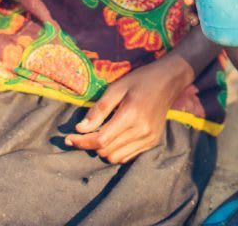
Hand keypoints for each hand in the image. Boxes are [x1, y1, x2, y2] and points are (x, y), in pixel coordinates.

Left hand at [67, 56, 191, 162]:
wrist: (169, 81)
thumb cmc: (141, 80)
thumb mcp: (117, 88)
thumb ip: (99, 109)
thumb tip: (80, 128)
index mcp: (131, 115)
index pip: (101, 139)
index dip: (81, 142)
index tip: (68, 138)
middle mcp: (141, 131)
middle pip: (106, 151)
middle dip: (90, 144)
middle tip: (83, 133)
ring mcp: (149, 139)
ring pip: (116, 158)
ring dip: (103, 150)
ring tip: (100, 135)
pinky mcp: (152, 142)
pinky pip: (127, 157)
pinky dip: (116, 151)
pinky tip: (114, 137)